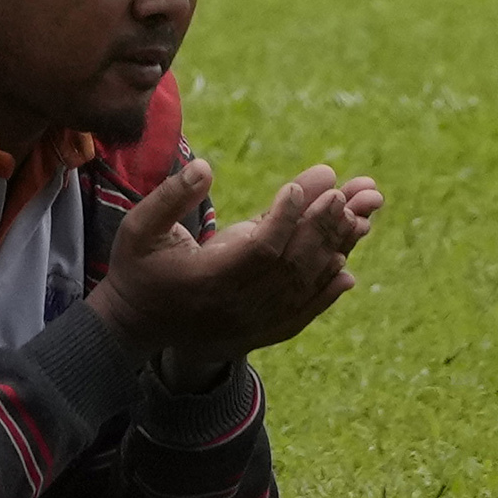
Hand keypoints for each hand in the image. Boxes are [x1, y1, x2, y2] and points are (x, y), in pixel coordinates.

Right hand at [94, 156, 382, 362]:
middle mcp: (235, 306)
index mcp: (206, 279)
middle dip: (321, 226)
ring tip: (361, 217)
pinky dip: (327, 291)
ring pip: (302, 287)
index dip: (283, 218)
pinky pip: (302, 313)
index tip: (298, 187)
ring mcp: (251, 323)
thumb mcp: (138, 228)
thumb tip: (204, 166)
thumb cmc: (137, 270)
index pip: (259, 249)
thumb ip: (169, 198)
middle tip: (346, 192)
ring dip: (334, 251)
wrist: (137, 328)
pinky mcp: (260, 332)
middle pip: (290, 266)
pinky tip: (347, 268)